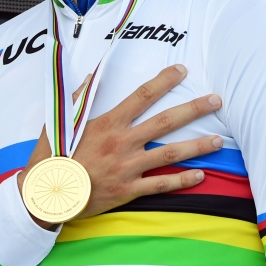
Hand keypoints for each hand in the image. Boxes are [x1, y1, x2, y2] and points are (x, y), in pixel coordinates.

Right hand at [17, 64, 222, 227]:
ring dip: (196, 147)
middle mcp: (122, 143)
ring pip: (169, 154)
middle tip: (216, 101)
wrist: (47, 195)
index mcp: (107, 123)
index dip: (164, 81)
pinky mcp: (128, 190)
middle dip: (193, 109)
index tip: (182, 70)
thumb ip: (79, 97)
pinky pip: (161, 185)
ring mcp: (128, 168)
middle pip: (164, 122)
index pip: (141, 96)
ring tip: (218, 140)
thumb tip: (93, 74)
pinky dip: (182, 181)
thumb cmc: (53, 157)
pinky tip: (201, 175)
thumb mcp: (60, 121)